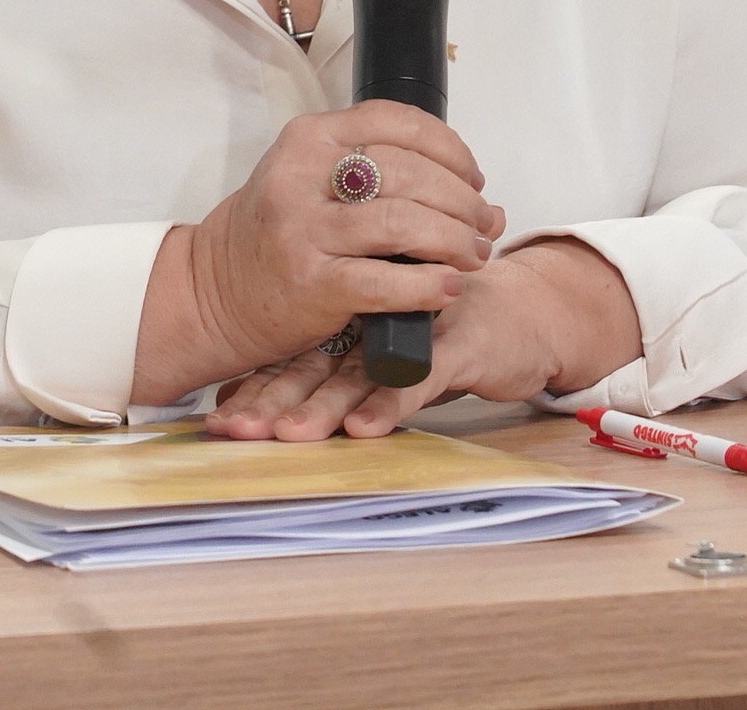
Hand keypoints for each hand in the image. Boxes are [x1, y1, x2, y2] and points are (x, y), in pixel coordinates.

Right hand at [132, 100, 504, 405]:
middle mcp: (302, 177)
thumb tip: (482, 201)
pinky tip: (449, 289)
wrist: (215, 290)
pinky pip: (386, 281)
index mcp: (309, 138)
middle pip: (409, 173)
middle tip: (484, 226)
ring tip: (474, 255)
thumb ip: (386, 178)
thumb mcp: (315, 181)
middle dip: (462, 200)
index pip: (397, 122)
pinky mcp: (311, 284)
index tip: (473, 178)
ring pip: (404, 222)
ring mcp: (303, 231)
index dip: (451, 149)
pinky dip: (428, 285)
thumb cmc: (280, 233)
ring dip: (456, 240)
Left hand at [204, 238, 642, 439]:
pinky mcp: (458, 345)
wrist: (528, 312)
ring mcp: (414, 329)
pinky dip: (391, 401)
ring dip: (324, 405)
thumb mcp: (385, 352)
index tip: (218, 421)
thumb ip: (333, 371)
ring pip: (359, 371)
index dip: (256, 386)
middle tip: (237, 429)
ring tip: (290, 434)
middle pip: (314, 363)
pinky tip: (365, 428)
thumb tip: (255, 404)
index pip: (293, 355)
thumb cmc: (447, 332)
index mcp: (351, 321)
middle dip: (273, 399)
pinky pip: (420, 376)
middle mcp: (374, 321)